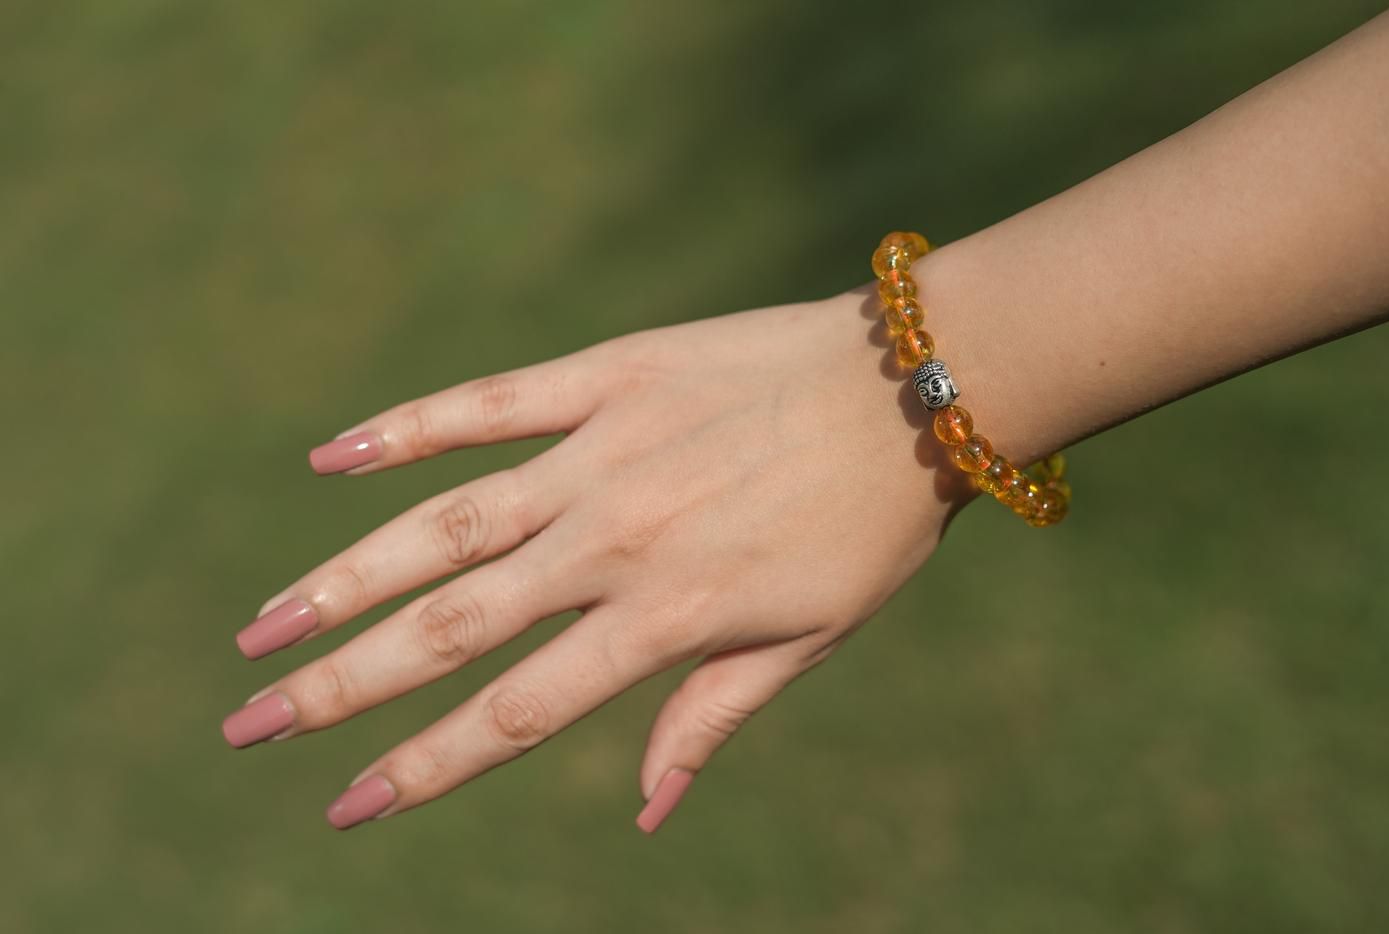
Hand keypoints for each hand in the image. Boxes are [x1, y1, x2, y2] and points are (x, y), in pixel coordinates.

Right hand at [221, 286, 970, 831]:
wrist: (912, 386)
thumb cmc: (868, 526)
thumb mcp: (808, 641)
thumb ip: (711, 718)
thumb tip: (645, 812)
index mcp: (663, 620)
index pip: (512, 713)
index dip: (422, 767)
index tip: (343, 807)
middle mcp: (611, 544)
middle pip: (446, 628)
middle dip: (339, 685)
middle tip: (249, 723)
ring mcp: (598, 455)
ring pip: (440, 525)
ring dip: (343, 577)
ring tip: (263, 623)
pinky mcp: (603, 379)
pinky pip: (484, 406)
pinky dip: (404, 431)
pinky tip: (329, 459)